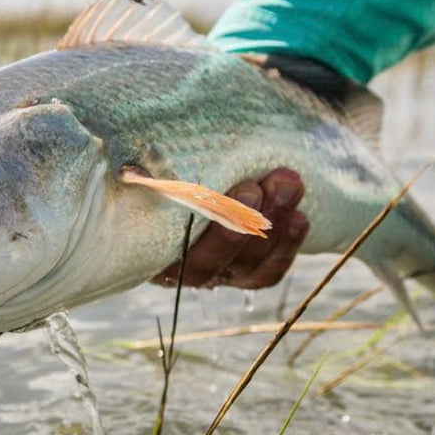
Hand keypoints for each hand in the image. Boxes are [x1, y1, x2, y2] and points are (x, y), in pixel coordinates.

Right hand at [151, 168, 307, 288]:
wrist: (208, 177)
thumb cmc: (174, 167)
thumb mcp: (159, 164)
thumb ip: (150, 165)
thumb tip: (134, 159)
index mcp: (148, 246)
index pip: (168, 246)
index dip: (198, 219)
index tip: (215, 187)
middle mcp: (181, 268)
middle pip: (210, 260)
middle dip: (241, 220)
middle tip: (261, 184)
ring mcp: (218, 273)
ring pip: (245, 265)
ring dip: (271, 224)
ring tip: (289, 184)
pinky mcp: (246, 275)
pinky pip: (267, 273)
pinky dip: (287, 246)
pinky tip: (300, 217)